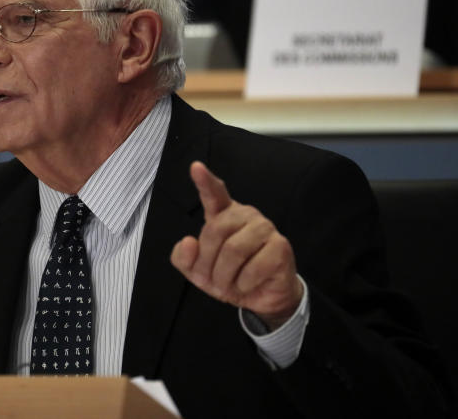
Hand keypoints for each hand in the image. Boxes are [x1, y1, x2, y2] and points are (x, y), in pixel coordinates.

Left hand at [170, 161, 302, 329]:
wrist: (260, 298)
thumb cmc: (229, 277)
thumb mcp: (197, 271)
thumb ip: (184, 257)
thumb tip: (188, 243)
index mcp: (223, 215)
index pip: (214, 194)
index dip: (205, 181)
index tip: (196, 167)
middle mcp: (245, 215)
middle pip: (214, 231)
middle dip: (207, 263)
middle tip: (212, 280)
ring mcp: (265, 228)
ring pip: (233, 250)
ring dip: (225, 276)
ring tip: (229, 284)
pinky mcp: (280, 247)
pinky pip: (253, 267)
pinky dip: (244, 284)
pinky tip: (247, 284)